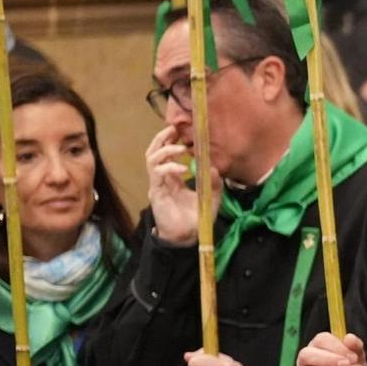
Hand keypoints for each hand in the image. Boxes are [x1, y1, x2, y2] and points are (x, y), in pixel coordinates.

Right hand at [146, 125, 207, 245]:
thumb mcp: (211, 196)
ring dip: (166, 150)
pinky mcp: (156, 192)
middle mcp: (162, 177)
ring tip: (182, 148)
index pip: (167, 152)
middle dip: (162, 138)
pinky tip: (182, 168)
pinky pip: (157, 174)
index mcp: (173, 176)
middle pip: (154, 150)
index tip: (183, 130)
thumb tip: (214, 166)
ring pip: (152, 158)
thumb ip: (214, 182)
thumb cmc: (196, 217)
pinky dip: (169, 167)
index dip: (171, 140)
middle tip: (175, 129)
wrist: (187, 237)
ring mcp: (157, 184)